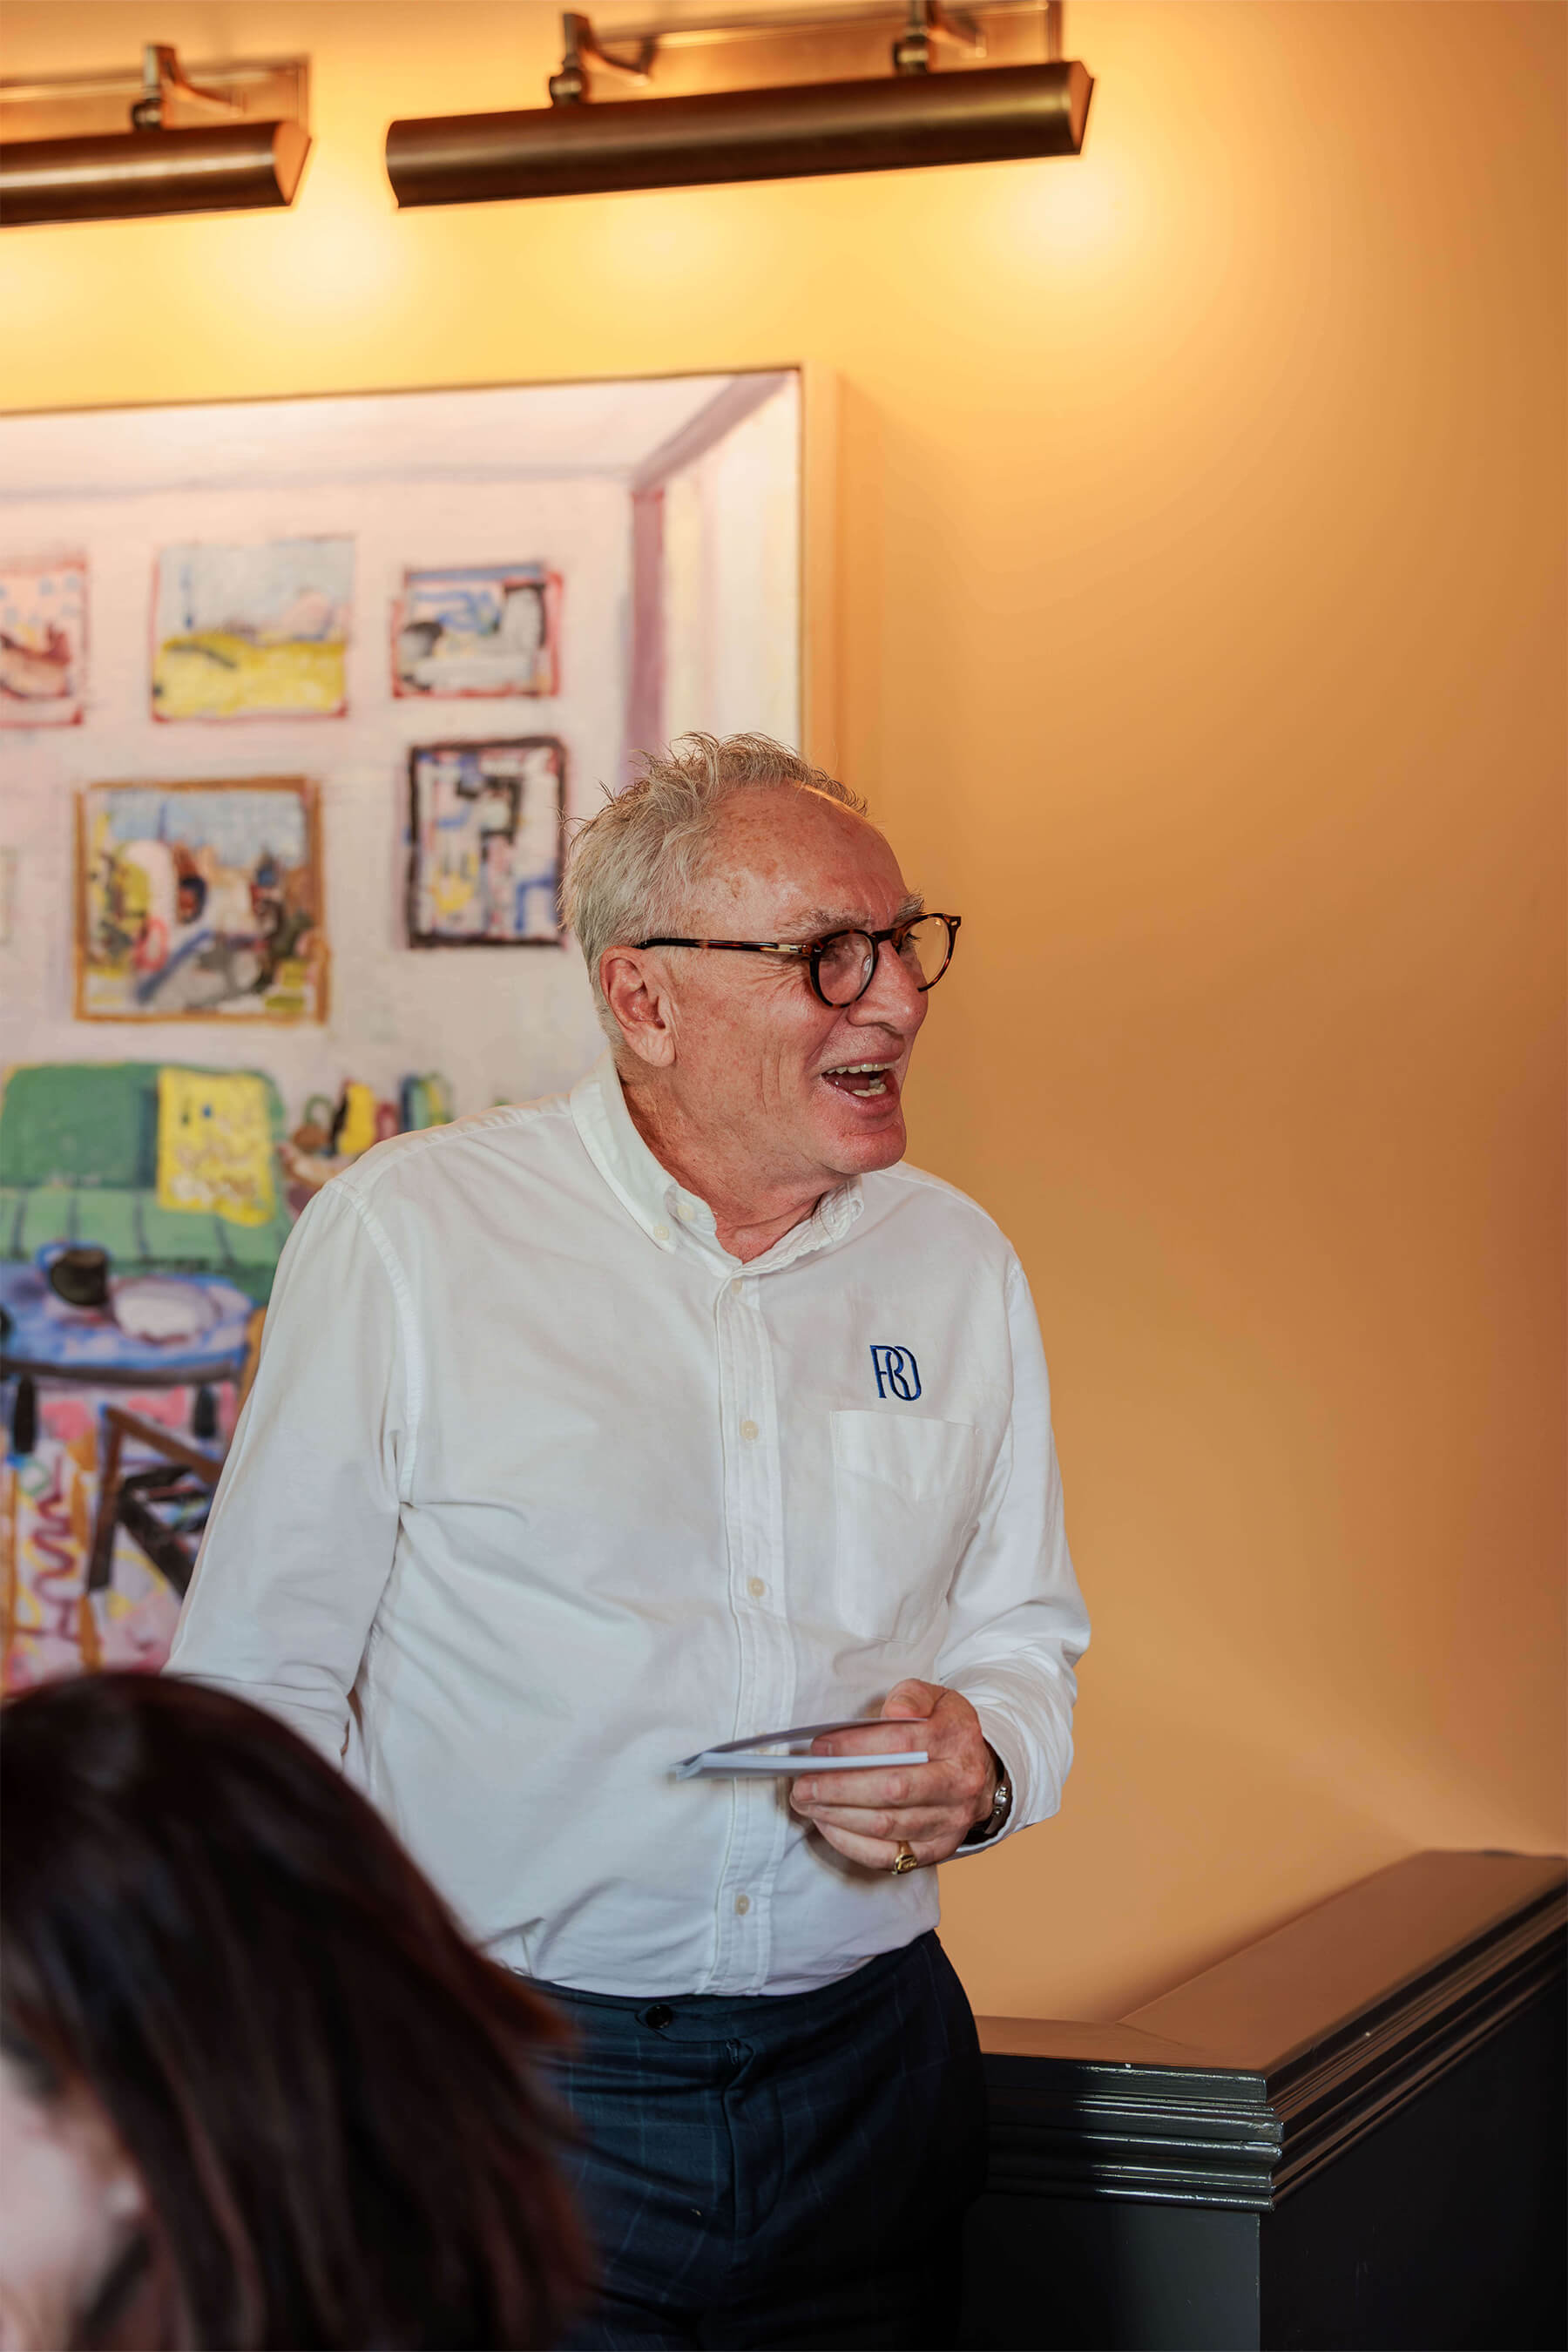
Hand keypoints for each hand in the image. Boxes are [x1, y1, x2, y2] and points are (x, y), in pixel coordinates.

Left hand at [788, 1680, 996, 1871]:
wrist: (979, 1772)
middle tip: (802, 1784)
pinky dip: (851, 1844)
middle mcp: (960, 1784)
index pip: (902, 1743)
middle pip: (892, 1789)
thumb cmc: (943, 1730)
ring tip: (806, 1803)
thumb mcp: (936, 1698)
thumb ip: (912, 1695)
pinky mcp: (937, 1850)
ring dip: (838, 1816)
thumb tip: (895, 1710)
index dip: (856, 1746)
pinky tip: (827, 1826)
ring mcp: (951, 1822)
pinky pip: (888, 1856)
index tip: (820, 1747)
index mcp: (958, 1739)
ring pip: (887, 1825)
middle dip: (839, 1787)